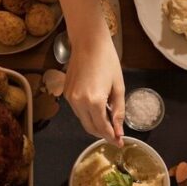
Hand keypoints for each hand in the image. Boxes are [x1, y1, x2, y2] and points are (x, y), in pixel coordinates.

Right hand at [65, 26, 124, 143]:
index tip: (120, 142)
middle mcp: (79, 103)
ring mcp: (70, 99)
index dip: (112, 137)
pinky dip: (88, 114)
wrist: (88, 43)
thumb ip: (118, 111)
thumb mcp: (118, 87)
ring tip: (108, 120)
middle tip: (115, 135)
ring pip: (83, 121)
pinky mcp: (66, 94)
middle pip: (90, 128)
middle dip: (103, 134)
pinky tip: (98, 109)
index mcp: (94, 101)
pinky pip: (78, 111)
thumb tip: (119, 130)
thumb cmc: (107, 61)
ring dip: (95, 124)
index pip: (102, 128)